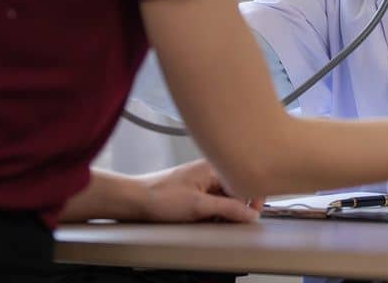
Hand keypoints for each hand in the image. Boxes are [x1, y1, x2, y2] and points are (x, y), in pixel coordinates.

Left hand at [135, 160, 261, 222]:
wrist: (134, 200)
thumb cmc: (160, 197)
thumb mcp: (198, 206)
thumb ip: (228, 208)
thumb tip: (251, 214)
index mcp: (214, 167)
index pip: (245, 180)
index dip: (252, 198)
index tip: (252, 214)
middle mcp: (210, 170)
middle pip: (237, 189)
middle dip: (237, 207)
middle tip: (230, 220)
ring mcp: (202, 180)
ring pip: (225, 196)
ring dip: (224, 210)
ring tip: (212, 218)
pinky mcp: (195, 190)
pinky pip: (213, 200)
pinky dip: (213, 211)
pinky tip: (205, 218)